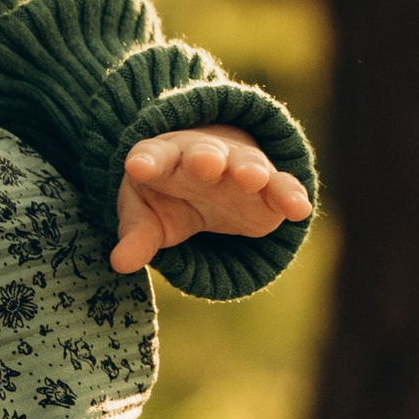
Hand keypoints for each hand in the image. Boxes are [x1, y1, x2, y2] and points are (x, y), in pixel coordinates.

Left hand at [112, 122, 311, 273]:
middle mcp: (203, 157)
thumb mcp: (147, 217)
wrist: (210, 176)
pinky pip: (283, 187)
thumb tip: (119, 264)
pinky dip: (291, 196)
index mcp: (164, 160)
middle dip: (205, 158)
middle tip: (206, 164)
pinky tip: (299, 210)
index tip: (138, 166)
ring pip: (246, 165)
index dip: (146, 161)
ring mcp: (238, 168)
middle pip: (203, 154)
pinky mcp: (269, 188)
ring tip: (253, 179)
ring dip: (250, 171)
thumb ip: (136, 238)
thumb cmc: (167, 195)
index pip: (152, 156)